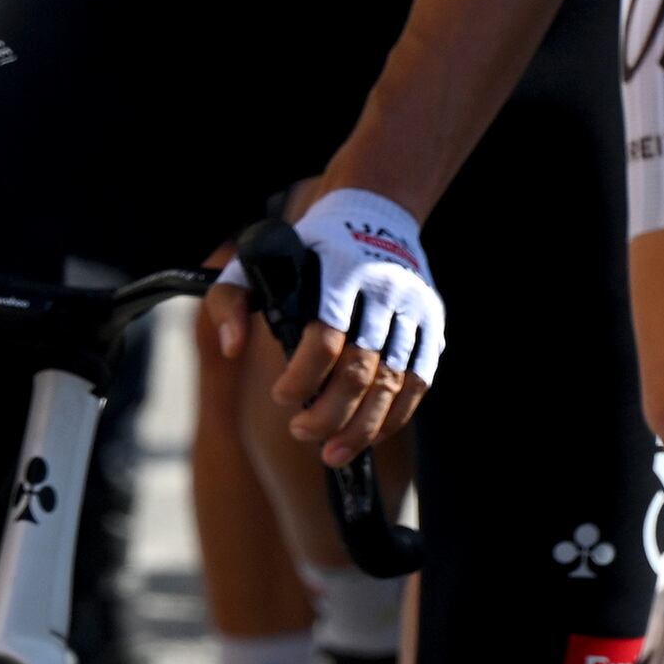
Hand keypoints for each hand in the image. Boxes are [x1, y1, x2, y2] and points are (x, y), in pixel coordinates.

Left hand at [202, 181, 444, 459]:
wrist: (376, 210)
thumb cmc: (308, 247)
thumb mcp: (258, 258)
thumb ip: (230, 300)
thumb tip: (230, 349)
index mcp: (340, 270)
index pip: (325, 335)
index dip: (302, 376)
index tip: (280, 397)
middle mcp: (383, 289)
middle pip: (360, 368)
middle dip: (329, 413)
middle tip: (301, 433)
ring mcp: (413, 309)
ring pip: (394, 383)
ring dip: (363, 427)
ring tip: (331, 453)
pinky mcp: (433, 325)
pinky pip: (419, 383)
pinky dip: (395, 417)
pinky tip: (368, 436)